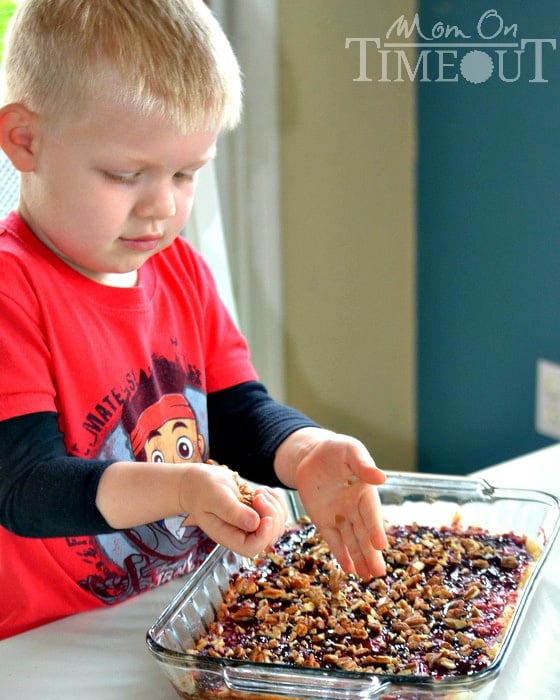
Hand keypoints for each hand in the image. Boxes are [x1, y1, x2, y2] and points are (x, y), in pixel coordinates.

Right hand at [180, 464, 287, 556]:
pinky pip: (279, 513)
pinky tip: (262, 491)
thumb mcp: (215, 497)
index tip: (265, 516)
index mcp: (227, 536)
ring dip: (275, 505)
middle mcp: (241, 535)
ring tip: (259, 492)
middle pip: (269, 537)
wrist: (200, 482)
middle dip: (271, 514)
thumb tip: (255, 523)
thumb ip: (232, 511)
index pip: (252, 547)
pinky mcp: (259, 515)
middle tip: (258, 495)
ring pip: (278, 525)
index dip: (264, 535)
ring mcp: (252, 526)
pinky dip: (276, 500)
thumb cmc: (203, 489)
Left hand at [278, 428, 387, 578]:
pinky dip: (342, 555)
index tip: (381, 545)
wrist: (312, 455)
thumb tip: (381, 478)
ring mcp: (340, 516)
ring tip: (369, 577)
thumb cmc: (336, 450)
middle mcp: (355, 508)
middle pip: (364, 533)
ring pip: (351, 541)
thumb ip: (363, 464)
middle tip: (379, 573)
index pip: (371, 514)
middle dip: (371, 553)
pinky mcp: (324, 521)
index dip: (375, 529)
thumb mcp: (350, 451)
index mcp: (365, 492)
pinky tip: (350, 570)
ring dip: (360, 558)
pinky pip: (334, 540)